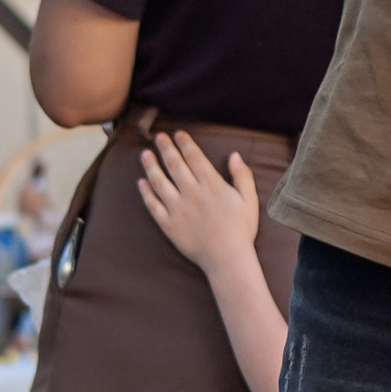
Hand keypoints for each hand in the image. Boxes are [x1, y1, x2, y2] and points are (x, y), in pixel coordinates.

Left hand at [138, 131, 261, 273]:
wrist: (226, 258)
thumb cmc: (241, 229)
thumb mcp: (249, 200)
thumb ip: (242, 176)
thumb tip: (234, 155)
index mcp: (212, 185)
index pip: (195, 158)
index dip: (185, 144)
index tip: (178, 133)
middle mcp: (191, 193)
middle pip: (175, 165)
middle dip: (166, 148)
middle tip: (159, 137)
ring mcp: (177, 208)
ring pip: (160, 182)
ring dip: (151, 166)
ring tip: (145, 154)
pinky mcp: (168, 224)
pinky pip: (153, 205)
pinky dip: (146, 193)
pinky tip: (141, 183)